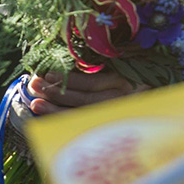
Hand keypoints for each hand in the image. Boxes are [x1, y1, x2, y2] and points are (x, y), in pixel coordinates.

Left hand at [27, 69, 141, 114]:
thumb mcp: (119, 65)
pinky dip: (62, 121)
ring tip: (36, 102)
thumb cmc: (131, 76)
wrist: (147, 106)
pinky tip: (47, 117)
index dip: (70, 79)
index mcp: (123, 81)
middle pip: (84, 100)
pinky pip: (81, 125)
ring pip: (81, 115)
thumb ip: (100, 62)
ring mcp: (113, 115)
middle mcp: (119, 101)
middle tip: (36, 84)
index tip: (49, 72)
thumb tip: (68, 58)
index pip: (93, 84)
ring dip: (55, 109)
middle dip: (57, 92)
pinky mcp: (106, 124)